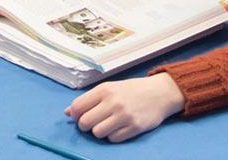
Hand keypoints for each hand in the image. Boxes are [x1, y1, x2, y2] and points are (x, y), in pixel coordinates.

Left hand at [64, 73, 185, 142]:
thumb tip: (67, 112)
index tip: (78, 117)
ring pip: (98, 133)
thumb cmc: (131, 90)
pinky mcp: (135, 127)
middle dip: (84, 126)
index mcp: (104, 90)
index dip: (74, 115)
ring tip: (106, 125)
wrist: (160, 93)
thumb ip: (88, 99)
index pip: (77, 107)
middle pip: (85, 122)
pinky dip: (112, 136)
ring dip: (99, 132)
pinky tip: (118, 128)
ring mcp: (124, 115)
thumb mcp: (109, 88)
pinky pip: (113, 139)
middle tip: (91, 123)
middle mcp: (113, 102)